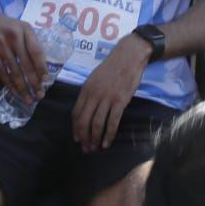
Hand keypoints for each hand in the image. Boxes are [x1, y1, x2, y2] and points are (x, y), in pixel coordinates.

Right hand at [0, 9, 48, 100]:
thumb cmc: (6, 27)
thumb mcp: (21, 28)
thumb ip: (30, 43)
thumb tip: (42, 67)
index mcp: (26, 30)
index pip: (36, 51)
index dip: (41, 67)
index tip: (45, 80)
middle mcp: (14, 36)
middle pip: (26, 64)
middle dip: (34, 82)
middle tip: (39, 95)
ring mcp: (1, 44)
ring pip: (14, 71)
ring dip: (22, 87)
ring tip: (28, 98)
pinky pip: (2, 71)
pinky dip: (9, 84)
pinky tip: (15, 91)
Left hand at [71, 36, 145, 150]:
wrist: (128, 56)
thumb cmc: (112, 67)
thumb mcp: (95, 78)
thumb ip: (90, 93)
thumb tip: (86, 109)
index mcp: (86, 89)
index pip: (76, 113)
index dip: (75, 128)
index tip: (77, 139)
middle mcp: (93, 95)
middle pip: (84, 121)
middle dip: (84, 137)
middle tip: (86, 149)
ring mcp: (107, 98)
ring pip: (97, 124)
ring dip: (95, 139)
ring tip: (95, 148)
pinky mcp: (120, 101)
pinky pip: (112, 121)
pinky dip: (108, 135)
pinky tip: (107, 143)